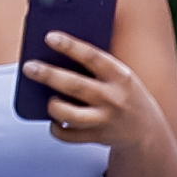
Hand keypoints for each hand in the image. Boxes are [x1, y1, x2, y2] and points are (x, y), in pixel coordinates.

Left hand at [27, 28, 157, 149]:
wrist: (146, 131)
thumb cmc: (122, 93)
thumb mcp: (118, 75)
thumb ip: (94, 64)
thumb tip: (54, 51)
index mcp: (120, 76)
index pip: (92, 57)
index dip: (70, 46)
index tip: (49, 37)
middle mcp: (113, 98)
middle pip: (75, 85)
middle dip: (49, 75)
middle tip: (29, 67)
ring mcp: (106, 120)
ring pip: (70, 115)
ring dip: (54, 107)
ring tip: (49, 101)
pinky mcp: (98, 138)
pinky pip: (69, 136)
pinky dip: (57, 129)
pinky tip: (55, 121)